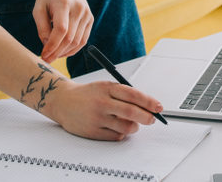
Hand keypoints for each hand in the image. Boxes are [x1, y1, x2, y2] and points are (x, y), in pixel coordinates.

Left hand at [33, 0, 92, 62]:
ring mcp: (86, 14)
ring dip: (65, 52)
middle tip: (47, 59)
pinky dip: (73, 49)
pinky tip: (63, 51)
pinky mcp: (90, 19)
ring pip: (78, 41)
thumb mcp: (38, 8)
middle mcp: (78, 8)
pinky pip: (83, 39)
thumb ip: (42, 28)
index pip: (61, 30)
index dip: (52, 45)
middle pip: (70, 38)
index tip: (43, 55)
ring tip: (54, 55)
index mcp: (64, 3)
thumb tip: (47, 46)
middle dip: (57, 52)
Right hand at [43, 80, 162, 140]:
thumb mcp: (105, 86)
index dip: (149, 102)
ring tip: (132, 123)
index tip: (159, 107)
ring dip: (134, 127)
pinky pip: (116, 136)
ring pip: (126, 127)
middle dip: (147, 117)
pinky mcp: (93, 132)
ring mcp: (97, 118)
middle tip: (152, 119)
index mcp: (106, 87)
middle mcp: (101, 102)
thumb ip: (124, 94)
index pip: (133, 95)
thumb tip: (148, 106)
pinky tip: (117, 127)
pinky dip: (122, 133)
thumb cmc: (88, 94)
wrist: (63, 101)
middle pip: (131, 112)